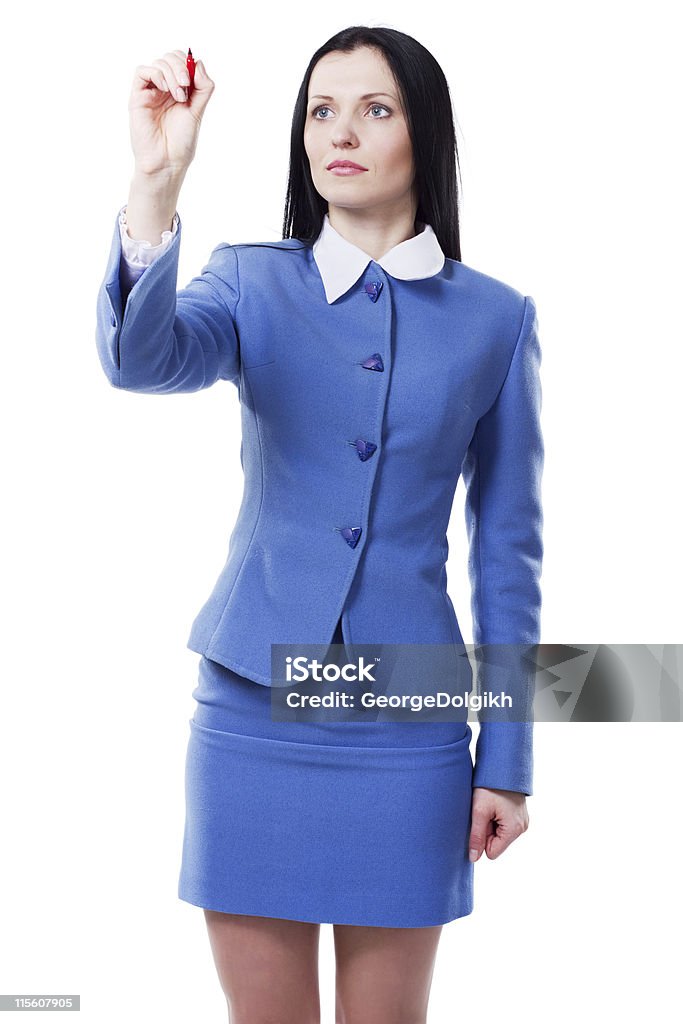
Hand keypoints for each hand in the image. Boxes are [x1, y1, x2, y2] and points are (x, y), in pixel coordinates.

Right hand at [127, 49, 214, 178]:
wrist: (167, 161)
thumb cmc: (181, 142)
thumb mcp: (197, 111)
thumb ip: (203, 88)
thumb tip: (199, 63)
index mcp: (179, 90)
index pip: (182, 61)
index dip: (190, 63)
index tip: (195, 80)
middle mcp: (164, 88)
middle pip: (170, 57)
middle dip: (181, 66)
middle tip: (186, 87)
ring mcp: (151, 91)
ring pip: (159, 62)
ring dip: (172, 74)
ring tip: (179, 96)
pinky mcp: (138, 97)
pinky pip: (142, 71)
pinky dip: (156, 75)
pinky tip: (165, 90)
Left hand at [468, 786, 528, 860]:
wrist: (502, 765)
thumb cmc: (490, 786)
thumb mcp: (479, 811)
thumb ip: (476, 836)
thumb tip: (473, 858)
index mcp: (514, 830)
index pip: (492, 852)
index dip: (482, 838)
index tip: (481, 819)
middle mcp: (522, 827)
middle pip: (496, 843)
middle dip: (486, 830)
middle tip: (484, 810)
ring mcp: (522, 821)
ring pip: (499, 834)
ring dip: (490, 823)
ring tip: (489, 805)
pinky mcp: (519, 815)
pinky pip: (503, 825)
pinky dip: (495, 817)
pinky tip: (494, 804)